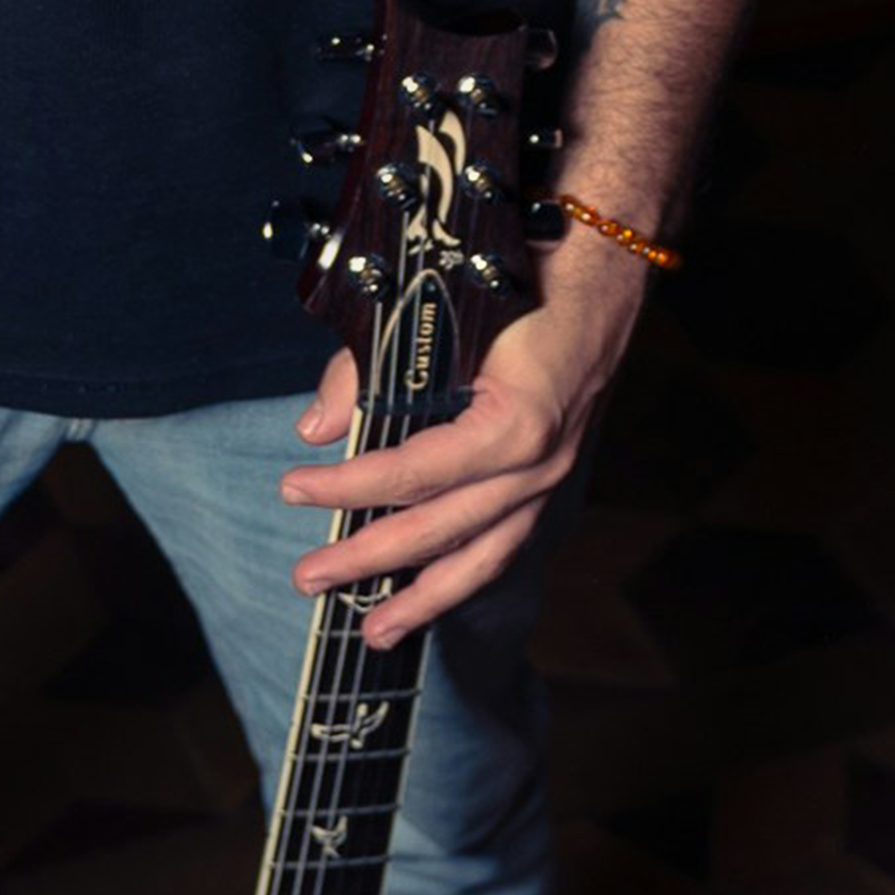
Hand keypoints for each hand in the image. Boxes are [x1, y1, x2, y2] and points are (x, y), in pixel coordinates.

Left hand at [279, 229, 650, 647]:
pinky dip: (463, 569)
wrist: (601, 262)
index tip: (293, 489)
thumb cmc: (519, 276)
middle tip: (307, 578)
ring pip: (484, 557)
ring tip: (374, 631)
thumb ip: (368, 368)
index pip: (415, 473)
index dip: (348, 487)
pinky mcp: (552, 475)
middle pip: (443, 530)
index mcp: (518, 425)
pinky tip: (428, 591)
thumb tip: (314, 428)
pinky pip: (504, 539)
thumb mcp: (439, 308)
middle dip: (370, 560)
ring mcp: (553, 476)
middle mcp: (541, 465)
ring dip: (424, 596)